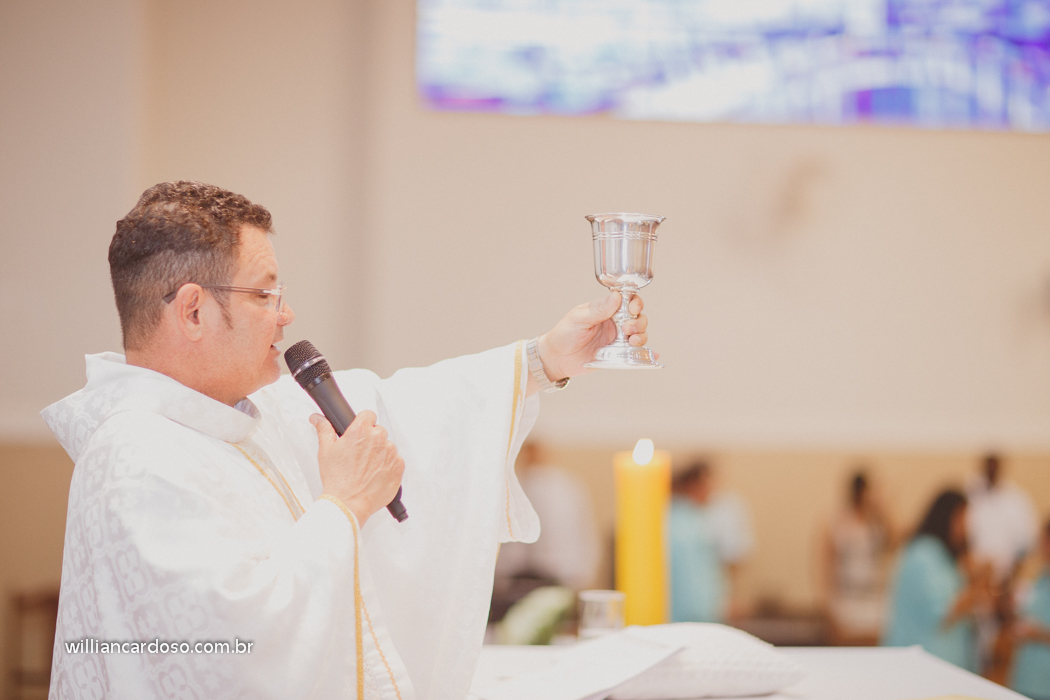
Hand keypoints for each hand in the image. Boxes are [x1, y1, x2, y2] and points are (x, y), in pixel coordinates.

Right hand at [312, 410, 403, 524]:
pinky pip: (395, 460)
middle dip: (371, 440)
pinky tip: (375, 474)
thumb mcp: (325, 451)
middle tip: (360, 455)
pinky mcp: (399, 466)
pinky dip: (388, 465)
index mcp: (360, 431)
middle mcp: (378, 439)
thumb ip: (324, 430)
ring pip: (387, 446)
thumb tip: (318, 419)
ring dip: (380, 453)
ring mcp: (390, 452)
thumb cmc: (337, 479)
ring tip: (367, 468)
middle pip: (378, 431)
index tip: (360, 431)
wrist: (348, 503)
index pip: (368, 415)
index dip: (363, 423)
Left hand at [536, 293, 649, 382]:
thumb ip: (597, 309)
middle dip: (638, 321)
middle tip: (628, 329)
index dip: (634, 302)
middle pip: (637, 317)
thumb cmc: (564, 334)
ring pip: (639, 334)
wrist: (556, 358)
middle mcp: (614, 323)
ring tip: (632, 341)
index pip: (626, 300)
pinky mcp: (617, 354)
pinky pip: (635, 352)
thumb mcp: (578, 318)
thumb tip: (616, 297)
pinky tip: (654, 355)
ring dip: (641, 335)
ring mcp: (616, 339)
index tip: (633, 307)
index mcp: (605, 309)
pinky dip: (647, 353)